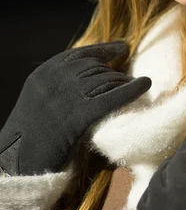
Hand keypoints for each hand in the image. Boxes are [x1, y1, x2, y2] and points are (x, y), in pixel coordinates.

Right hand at [0, 41, 150, 175]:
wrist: (17, 161)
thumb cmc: (31, 134)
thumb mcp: (39, 96)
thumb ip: (61, 81)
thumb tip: (96, 69)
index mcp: (46, 72)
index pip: (82, 54)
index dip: (106, 50)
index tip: (123, 48)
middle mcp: (57, 79)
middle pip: (97, 68)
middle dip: (115, 73)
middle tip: (127, 80)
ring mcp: (68, 96)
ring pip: (107, 81)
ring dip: (123, 83)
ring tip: (134, 87)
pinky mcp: (79, 116)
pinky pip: (112, 97)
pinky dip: (132, 89)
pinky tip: (145, 84)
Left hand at [136, 138, 185, 209]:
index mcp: (181, 191)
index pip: (180, 160)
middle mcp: (159, 202)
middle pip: (162, 173)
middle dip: (173, 163)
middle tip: (185, 160)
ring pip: (149, 191)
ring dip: (161, 181)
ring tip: (171, 180)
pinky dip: (152, 202)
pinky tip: (160, 204)